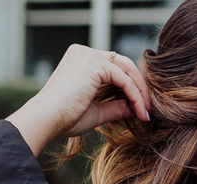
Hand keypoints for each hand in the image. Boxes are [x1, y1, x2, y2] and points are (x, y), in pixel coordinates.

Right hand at [6, 45, 151, 156]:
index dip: (131, 88)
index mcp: (81, 61)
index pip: (115, 69)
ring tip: (146, 113)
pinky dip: (135, 95)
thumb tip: (137, 108)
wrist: (47, 118)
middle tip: (149, 110)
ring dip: (141, 93)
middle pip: (124, 66)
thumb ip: (116, 107)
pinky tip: (140, 111)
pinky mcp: (94, 63)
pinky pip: (124, 79)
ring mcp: (89, 55)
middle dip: (140, 88)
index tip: (141, 110)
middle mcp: (84, 53)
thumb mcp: (97, 111)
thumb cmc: (65, 118)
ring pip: (127, 71)